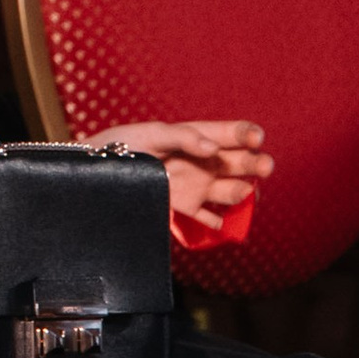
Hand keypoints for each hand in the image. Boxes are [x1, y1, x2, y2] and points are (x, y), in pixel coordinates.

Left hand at [105, 118, 273, 230]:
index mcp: (196, 137)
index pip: (231, 133)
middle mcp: (201, 162)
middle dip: (256, 163)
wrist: (92, 177)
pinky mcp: (184, 209)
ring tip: (243, 193)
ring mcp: (196, 186)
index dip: (247, 134)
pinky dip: (220, 223)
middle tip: (265, 167)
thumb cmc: (121, 146)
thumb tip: (212, 148)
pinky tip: (224, 223)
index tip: (255, 138)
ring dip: (243, 191)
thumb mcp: (149, 134)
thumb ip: (183, 137)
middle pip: (239, 162)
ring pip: (231, 190)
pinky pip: (210, 218)